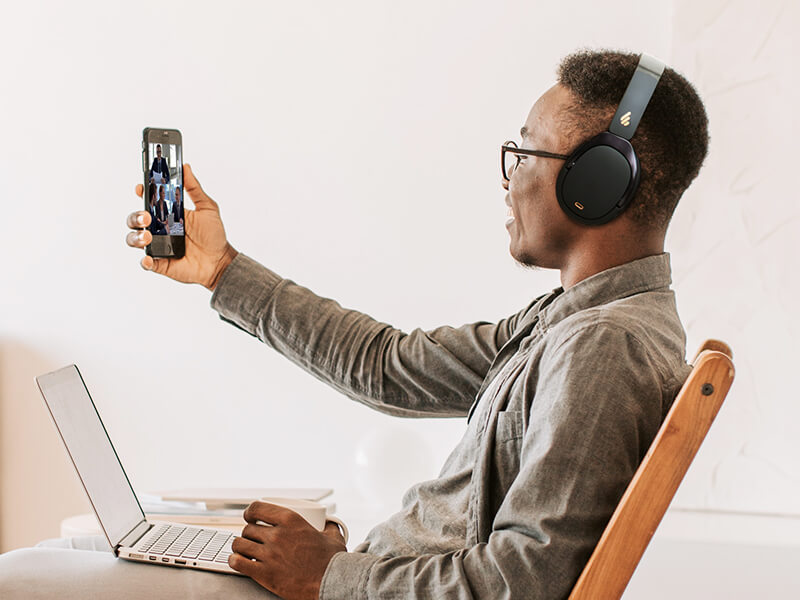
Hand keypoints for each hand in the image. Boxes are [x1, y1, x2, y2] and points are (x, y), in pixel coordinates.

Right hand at [125, 164, 237, 289]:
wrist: (220, 261)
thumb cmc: (214, 236)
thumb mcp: (207, 208)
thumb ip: (195, 188)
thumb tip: (185, 166)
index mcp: (168, 214)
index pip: (148, 201)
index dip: (142, 193)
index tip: (142, 188)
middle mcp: (159, 229)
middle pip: (136, 219)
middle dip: (136, 216)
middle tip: (147, 217)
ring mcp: (158, 246)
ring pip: (134, 239)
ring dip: (136, 237)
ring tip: (147, 237)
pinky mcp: (160, 263)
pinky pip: (146, 262)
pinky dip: (144, 261)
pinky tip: (148, 259)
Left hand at [229, 501, 346, 599]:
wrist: (330, 583)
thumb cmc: (331, 562)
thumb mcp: (333, 538)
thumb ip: (329, 528)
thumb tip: (330, 524)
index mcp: (291, 520)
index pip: (257, 508)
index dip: (250, 512)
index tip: (250, 517)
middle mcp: (277, 535)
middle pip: (248, 529)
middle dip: (249, 534)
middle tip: (254, 540)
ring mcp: (269, 554)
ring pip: (239, 544)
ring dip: (240, 547)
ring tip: (245, 551)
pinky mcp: (264, 573)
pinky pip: (237, 563)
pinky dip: (235, 561)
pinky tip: (239, 561)